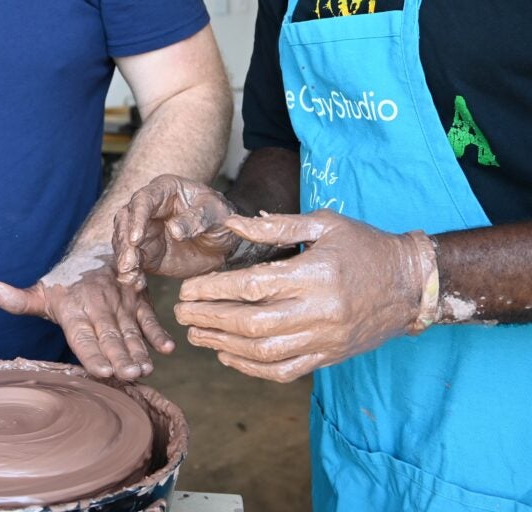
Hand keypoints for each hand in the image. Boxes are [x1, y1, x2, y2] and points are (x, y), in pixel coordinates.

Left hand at [0, 245, 173, 379]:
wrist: (94, 252)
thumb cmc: (65, 283)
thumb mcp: (42, 291)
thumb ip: (19, 299)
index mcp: (75, 309)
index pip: (83, 335)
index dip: (93, 353)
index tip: (103, 371)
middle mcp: (99, 306)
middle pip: (110, 336)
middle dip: (121, 356)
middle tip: (130, 375)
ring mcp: (121, 303)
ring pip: (131, 330)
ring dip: (140, 350)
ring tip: (146, 369)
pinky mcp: (137, 300)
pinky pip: (149, 317)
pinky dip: (159, 332)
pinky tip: (168, 349)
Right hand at [113, 174, 244, 289]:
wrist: (223, 241)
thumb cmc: (219, 217)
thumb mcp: (215, 213)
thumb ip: (196, 219)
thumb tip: (173, 230)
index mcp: (164, 191)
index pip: (143, 200)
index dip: (137, 219)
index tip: (135, 239)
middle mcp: (148, 210)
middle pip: (125, 220)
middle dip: (124, 242)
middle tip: (128, 263)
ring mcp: (145, 232)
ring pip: (124, 242)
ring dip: (124, 259)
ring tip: (130, 277)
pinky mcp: (147, 253)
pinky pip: (133, 262)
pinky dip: (132, 273)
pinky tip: (136, 283)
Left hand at [174, 211, 436, 381]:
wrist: (413, 284)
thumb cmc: (365, 245)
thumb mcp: (324, 223)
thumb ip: (276, 225)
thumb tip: (234, 223)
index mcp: (313, 275)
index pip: (252, 286)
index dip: (213, 290)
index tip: (186, 290)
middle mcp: (318, 312)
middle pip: (252, 324)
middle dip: (209, 320)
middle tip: (180, 314)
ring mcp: (325, 339)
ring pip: (265, 352)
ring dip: (223, 346)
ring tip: (195, 335)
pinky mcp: (330, 356)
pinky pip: (286, 371)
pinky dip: (253, 368)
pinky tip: (228, 357)